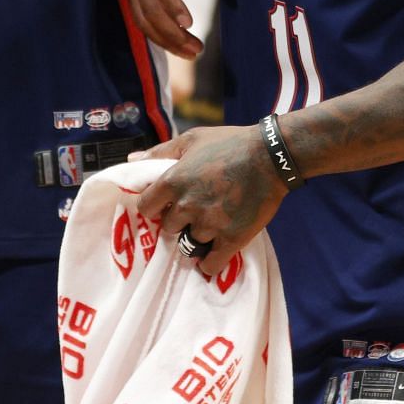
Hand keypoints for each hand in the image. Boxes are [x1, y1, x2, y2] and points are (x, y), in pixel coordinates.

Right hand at [118, 0, 216, 58]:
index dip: (172, 4)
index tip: (190, 22)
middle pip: (149, 9)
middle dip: (173, 33)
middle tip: (198, 49)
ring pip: (142, 18)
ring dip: (165, 39)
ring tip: (192, 52)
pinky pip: (139, 16)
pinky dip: (155, 34)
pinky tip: (175, 44)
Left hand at [131, 125, 288, 276]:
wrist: (271, 156)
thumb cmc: (230, 143)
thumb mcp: (192, 139)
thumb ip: (160, 151)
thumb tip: (132, 159)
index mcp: (173, 181)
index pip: (146, 207)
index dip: (155, 207)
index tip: (165, 205)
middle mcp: (187, 206)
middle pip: (168, 227)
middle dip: (178, 221)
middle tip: (192, 213)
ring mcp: (209, 224)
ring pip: (189, 244)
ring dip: (196, 238)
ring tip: (209, 226)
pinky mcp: (231, 238)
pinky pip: (210, 264)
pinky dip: (209, 262)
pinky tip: (213, 253)